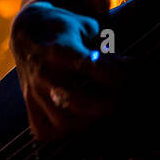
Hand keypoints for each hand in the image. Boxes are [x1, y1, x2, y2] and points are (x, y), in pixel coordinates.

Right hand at [10, 1, 126, 140]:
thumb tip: (132, 70)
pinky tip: (80, 119)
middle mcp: (45, 75)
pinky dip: (66, 132)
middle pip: (80, 101)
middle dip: (109, 103)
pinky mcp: (29, 107)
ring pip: (64, 123)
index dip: (120, 74)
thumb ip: (108, 51)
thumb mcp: (88, 28)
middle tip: (122, 97)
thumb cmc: (66, 30)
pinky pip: (46, 131)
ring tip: (104, 109)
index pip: (96, 70)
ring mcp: (34, 93)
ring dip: (91, 121)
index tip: (133, 72)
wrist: (27, 33)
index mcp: (61, 51)